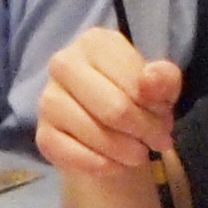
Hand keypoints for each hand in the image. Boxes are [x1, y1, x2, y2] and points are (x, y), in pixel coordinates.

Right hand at [34, 29, 182, 175]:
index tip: (164, 117)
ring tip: (141, 153)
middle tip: (159, 142)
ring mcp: (48, 100)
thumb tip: (150, 78)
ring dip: (129, 152)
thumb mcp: (159, 85)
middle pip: (115, 109)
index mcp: (94, 42)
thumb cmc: (133, 98)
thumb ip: (164, 78)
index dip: (158, 107)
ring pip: (97, 134)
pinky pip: (78, 157)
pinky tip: (118, 164)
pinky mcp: (43, 135)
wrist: (105, 129)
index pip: (135, 81)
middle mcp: (63, 64)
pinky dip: (105, 166)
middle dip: (146, 131)